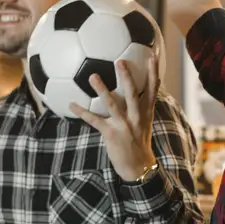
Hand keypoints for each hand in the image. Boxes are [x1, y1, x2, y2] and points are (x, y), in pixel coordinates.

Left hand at [69, 57, 158, 181]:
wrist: (138, 167)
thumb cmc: (139, 143)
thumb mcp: (145, 124)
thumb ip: (140, 107)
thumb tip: (134, 90)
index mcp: (145, 112)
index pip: (152, 89)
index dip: (153, 72)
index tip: (152, 55)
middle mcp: (136, 117)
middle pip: (132, 93)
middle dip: (127, 77)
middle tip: (120, 61)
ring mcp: (124, 125)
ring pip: (112, 104)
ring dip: (102, 90)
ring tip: (93, 76)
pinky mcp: (110, 134)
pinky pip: (94, 120)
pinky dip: (82, 112)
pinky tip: (71, 104)